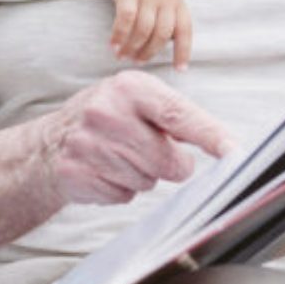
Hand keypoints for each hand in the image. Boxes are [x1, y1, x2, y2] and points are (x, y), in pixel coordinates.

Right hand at [39, 72, 234, 204]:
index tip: (233, 151)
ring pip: (147, 181)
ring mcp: (88, 144)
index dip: (209, 135)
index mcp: (129, 87)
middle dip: (169, 163)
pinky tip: (105, 171)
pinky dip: (121, 189)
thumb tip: (223, 144)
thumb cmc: (109, 118)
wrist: (50, 143)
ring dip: (142, 175)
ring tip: (121, 157)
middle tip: (150, 150)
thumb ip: (176, 116)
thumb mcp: (137, 100)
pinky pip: (123, 196)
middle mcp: (106, 111)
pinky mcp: (76, 173)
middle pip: (167, 160)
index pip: (178, 114)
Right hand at [99, 0, 191, 69]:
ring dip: (132, 47)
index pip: (185, 29)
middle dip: (149, 52)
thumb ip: (165, 5)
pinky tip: (113, 44)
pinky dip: (119, 36)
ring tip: (122, 55)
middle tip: (137, 61)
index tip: (180, 69)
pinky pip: (126, 21)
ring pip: (144, 31)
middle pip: (162, 35)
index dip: (184, 51)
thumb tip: (163, 34)